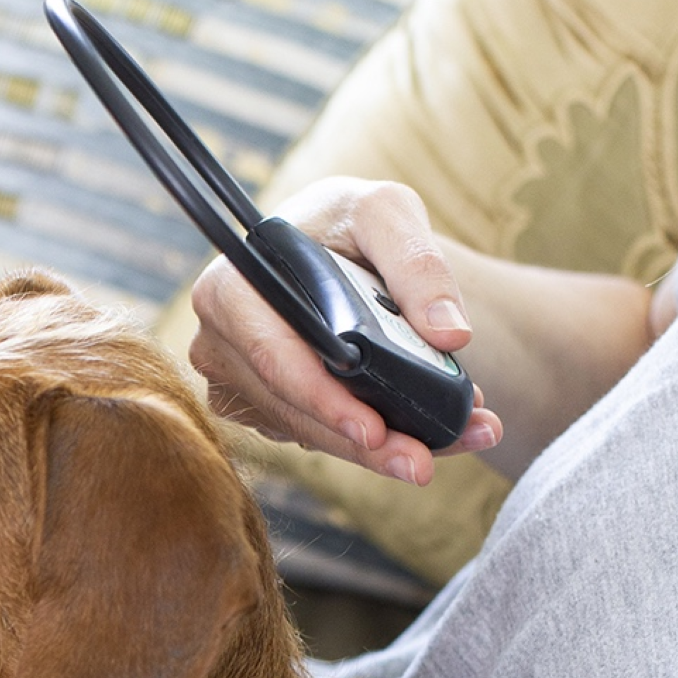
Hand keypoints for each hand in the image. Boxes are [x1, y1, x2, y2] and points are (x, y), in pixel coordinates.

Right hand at [189, 178, 501, 484]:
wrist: (336, 245)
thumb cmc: (347, 222)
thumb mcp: (386, 214)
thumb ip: (419, 264)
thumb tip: (450, 334)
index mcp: (229, 289)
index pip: (271, 357)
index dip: (320, 398)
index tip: (372, 430)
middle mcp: (219, 344)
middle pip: (291, 411)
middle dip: (362, 444)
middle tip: (423, 463)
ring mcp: (236, 383)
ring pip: (308, 433)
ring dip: (379, 449)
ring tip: (458, 439)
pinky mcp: (262, 409)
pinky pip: (316, 435)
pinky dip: (370, 441)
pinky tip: (423, 436)